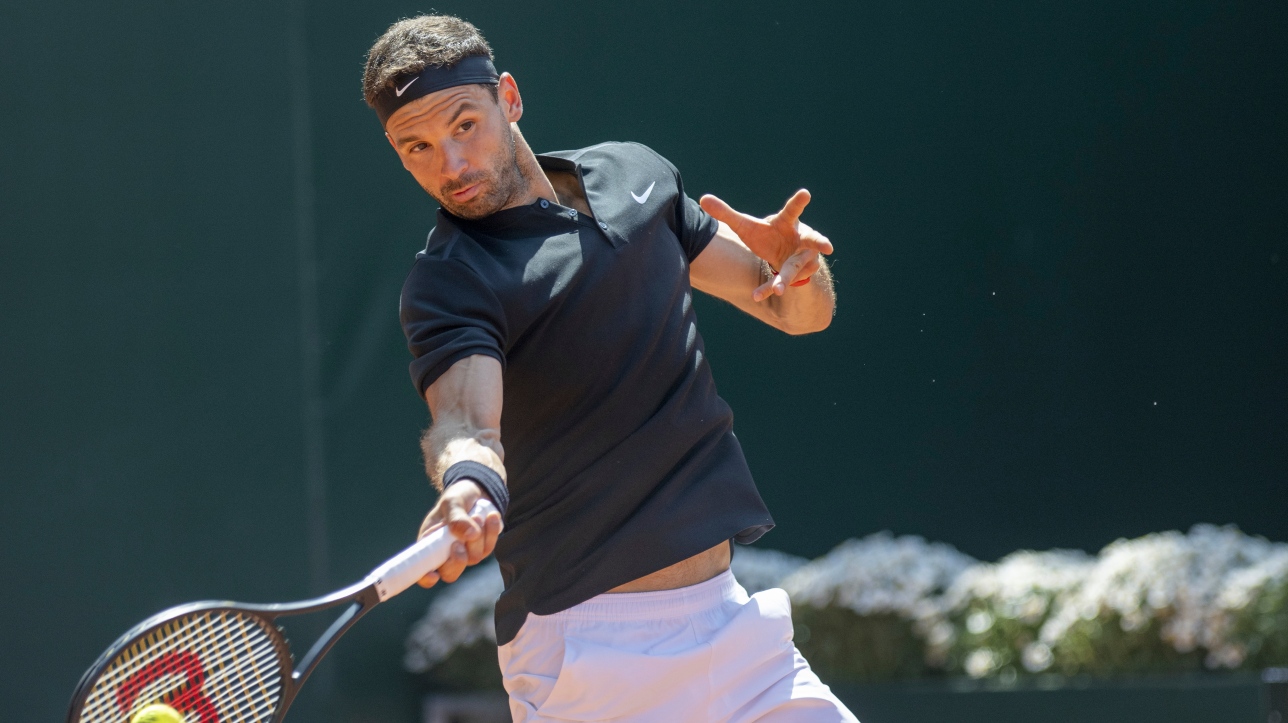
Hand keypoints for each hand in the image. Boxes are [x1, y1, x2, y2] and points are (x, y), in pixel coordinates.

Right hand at [414, 479, 503, 587]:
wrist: (476, 491)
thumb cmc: (456, 497)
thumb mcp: (452, 502)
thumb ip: (456, 518)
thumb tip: (470, 535)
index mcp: (429, 544)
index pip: (423, 570)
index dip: (425, 577)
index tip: (433, 575)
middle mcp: (445, 554)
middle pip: (450, 573)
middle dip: (457, 559)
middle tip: (461, 540)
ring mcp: (465, 553)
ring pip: (472, 559)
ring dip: (477, 538)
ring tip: (476, 515)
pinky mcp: (482, 548)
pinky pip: (488, 548)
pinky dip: (491, 532)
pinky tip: (491, 516)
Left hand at [700, 189, 832, 301]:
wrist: (782, 255)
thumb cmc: (766, 234)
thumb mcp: (745, 225)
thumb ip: (726, 213)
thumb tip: (702, 198)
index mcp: (787, 223)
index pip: (793, 210)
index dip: (799, 202)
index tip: (806, 193)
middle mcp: (800, 239)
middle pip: (811, 239)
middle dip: (820, 242)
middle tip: (828, 246)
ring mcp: (802, 258)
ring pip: (796, 268)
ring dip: (786, 279)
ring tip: (778, 291)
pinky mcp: (797, 274)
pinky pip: (783, 282)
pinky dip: (769, 288)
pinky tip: (756, 296)